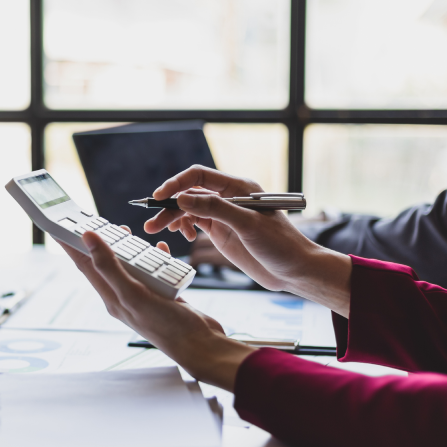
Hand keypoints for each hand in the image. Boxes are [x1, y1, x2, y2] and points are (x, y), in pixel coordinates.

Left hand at [57, 230, 253, 390]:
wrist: (200, 346)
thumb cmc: (166, 326)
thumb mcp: (133, 294)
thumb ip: (109, 266)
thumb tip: (88, 239)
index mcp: (111, 296)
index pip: (84, 265)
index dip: (70, 245)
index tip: (59, 226)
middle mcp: (125, 295)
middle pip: (106, 262)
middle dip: (99, 242)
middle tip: (95, 221)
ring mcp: (144, 295)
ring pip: (131, 265)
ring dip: (129, 247)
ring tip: (125, 231)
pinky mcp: (162, 294)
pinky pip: (155, 270)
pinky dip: (156, 258)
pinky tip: (161, 250)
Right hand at [144, 165, 351, 316]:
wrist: (294, 270)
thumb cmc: (280, 245)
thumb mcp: (247, 225)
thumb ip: (215, 209)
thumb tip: (182, 198)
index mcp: (238, 187)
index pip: (199, 175)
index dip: (177, 184)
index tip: (159, 198)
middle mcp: (229, 197)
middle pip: (190, 193)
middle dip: (169, 205)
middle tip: (152, 222)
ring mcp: (224, 214)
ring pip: (189, 208)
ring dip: (172, 217)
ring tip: (157, 230)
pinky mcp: (222, 230)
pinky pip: (195, 221)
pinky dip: (184, 226)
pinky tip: (183, 236)